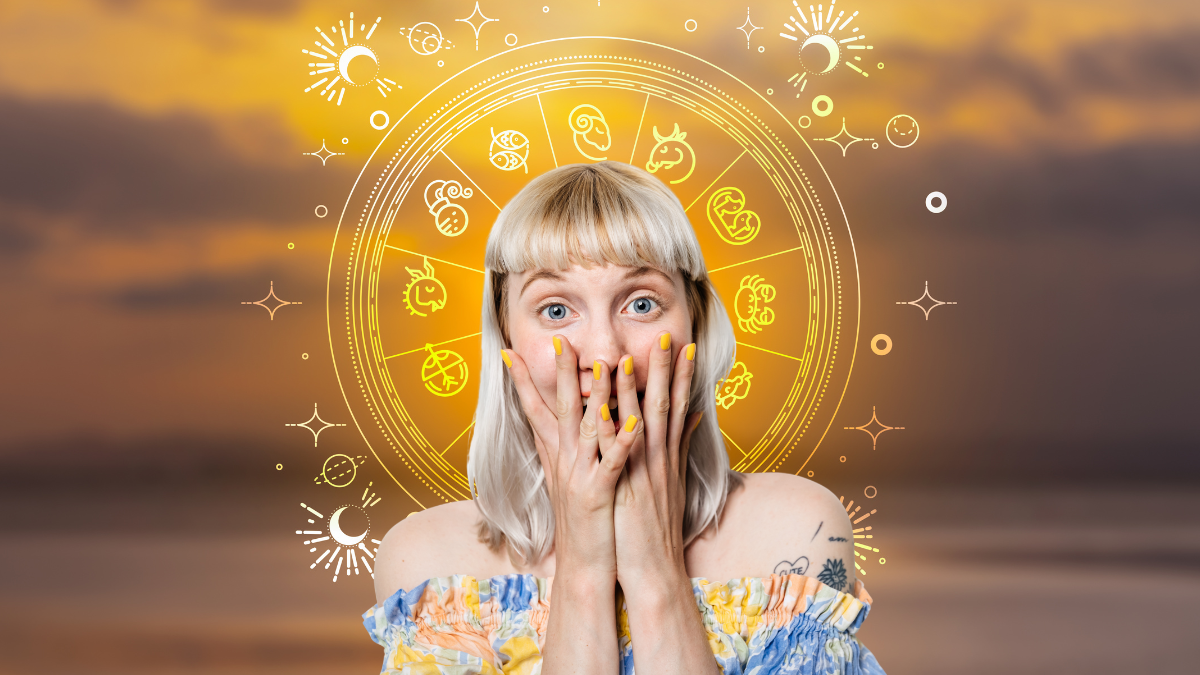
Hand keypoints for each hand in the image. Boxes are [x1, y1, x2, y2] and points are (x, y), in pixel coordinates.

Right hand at [503, 338, 632, 577]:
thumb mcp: (578, 480)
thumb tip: (578, 427)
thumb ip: (577, 450)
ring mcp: (580, 477)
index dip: (522, 381)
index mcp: (559, 457)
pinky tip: (634, 421)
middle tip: (559, 340)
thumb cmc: (586, 524)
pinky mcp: (598, 495)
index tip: (510, 351)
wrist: (583, 569)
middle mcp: (565, 462)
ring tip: (605, 364)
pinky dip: (622, 441)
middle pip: (561, 409)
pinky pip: (612, 463)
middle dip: (561, 373)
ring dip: (598, 395)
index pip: (536, 411)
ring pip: (589, 427)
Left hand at [609, 332, 701, 592]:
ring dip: (633, 392)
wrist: (655, 570)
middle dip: (664, 371)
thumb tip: (695, 416)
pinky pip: (616, 456)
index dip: (681, 376)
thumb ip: (680, 446)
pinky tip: (600, 413)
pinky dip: (609, 433)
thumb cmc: (656, 529)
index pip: (677, 407)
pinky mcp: (625, 490)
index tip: (685, 344)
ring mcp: (643, 473)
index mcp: (665, 456)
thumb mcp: (671, 484)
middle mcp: (658, 459)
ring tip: (626, 359)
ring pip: (639, 426)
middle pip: (663, 406)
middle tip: (665, 337)